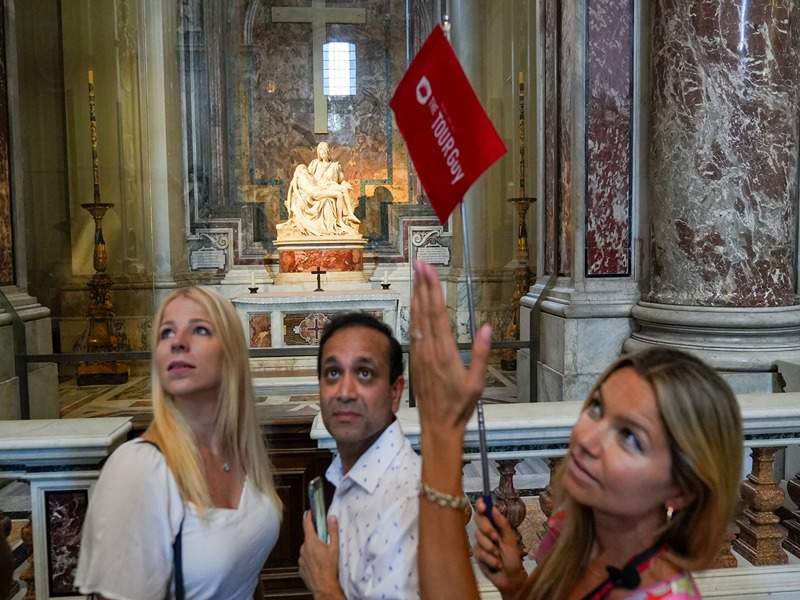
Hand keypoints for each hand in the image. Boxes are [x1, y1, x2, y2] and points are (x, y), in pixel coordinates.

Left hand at [298, 512, 344, 599]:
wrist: (324, 586)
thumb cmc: (329, 568)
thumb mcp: (334, 547)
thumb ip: (333, 531)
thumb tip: (331, 519)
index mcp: (311, 541)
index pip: (307, 524)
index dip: (308, 517)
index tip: (308, 512)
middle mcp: (304, 549)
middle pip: (309, 538)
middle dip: (315, 538)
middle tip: (324, 542)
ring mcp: (301, 559)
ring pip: (307, 550)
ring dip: (313, 550)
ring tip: (323, 557)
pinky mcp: (301, 568)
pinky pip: (305, 560)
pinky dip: (311, 560)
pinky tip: (319, 564)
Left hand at [410, 261, 491, 434]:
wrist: (438, 425)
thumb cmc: (460, 406)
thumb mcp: (477, 382)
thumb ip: (482, 354)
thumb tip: (487, 329)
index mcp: (445, 353)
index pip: (438, 314)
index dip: (433, 291)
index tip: (430, 271)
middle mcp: (429, 350)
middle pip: (424, 311)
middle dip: (422, 285)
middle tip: (420, 263)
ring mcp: (420, 354)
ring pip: (416, 318)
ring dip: (416, 296)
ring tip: (416, 276)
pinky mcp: (416, 359)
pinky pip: (413, 330)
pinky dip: (413, 313)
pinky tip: (414, 304)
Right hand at [473, 498, 526, 597]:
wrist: (510, 579)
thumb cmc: (513, 560)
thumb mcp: (511, 540)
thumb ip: (502, 524)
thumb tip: (494, 508)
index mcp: (496, 525)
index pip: (485, 510)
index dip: (481, 505)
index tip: (482, 505)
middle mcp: (487, 531)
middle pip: (479, 521)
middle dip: (487, 529)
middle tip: (496, 538)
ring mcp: (481, 542)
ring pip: (478, 537)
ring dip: (491, 548)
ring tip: (499, 555)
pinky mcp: (477, 553)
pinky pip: (478, 552)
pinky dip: (489, 559)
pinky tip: (495, 563)